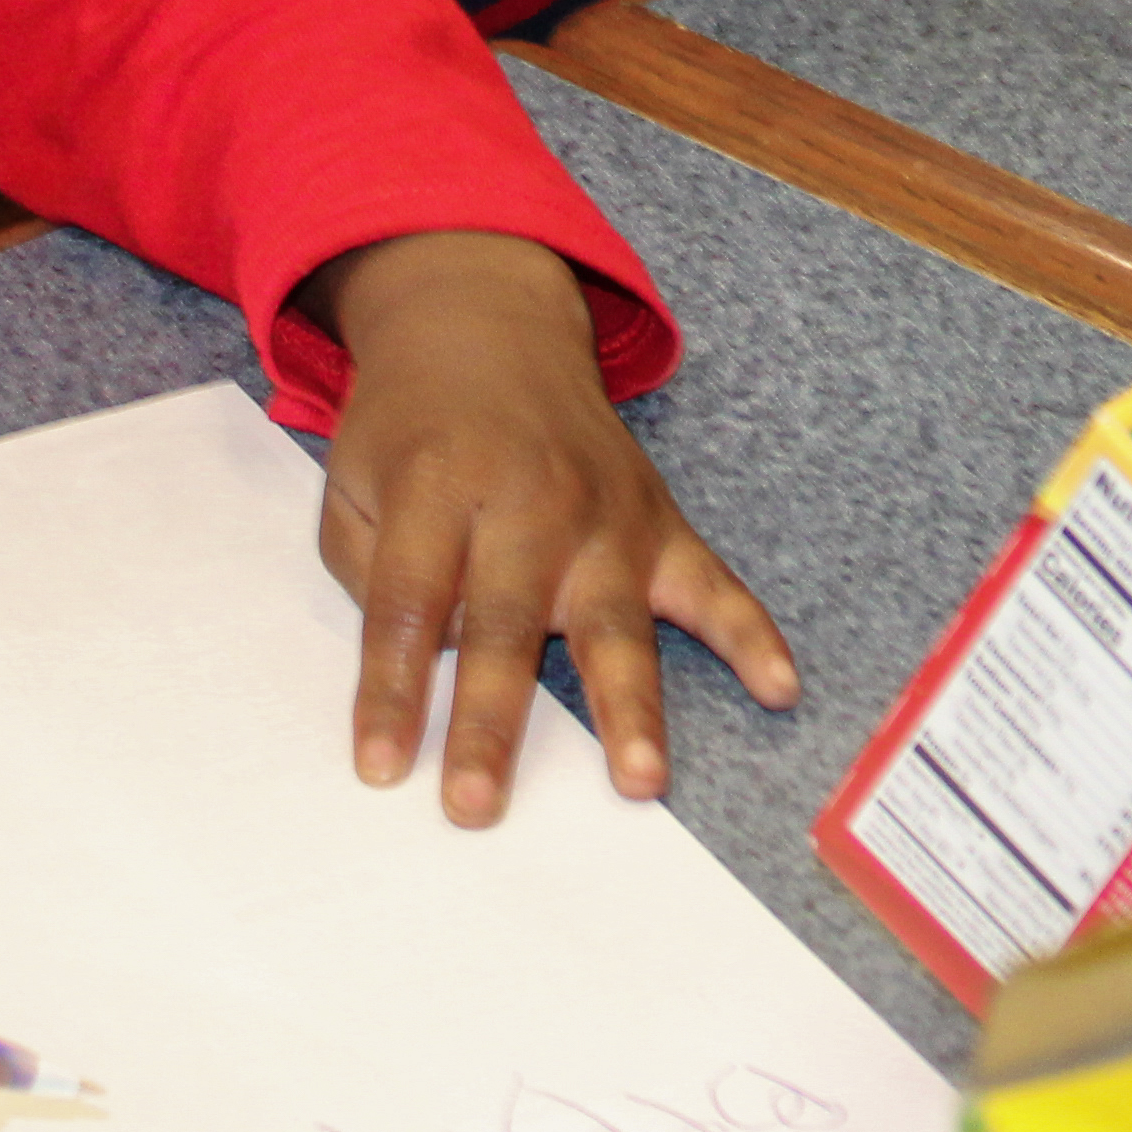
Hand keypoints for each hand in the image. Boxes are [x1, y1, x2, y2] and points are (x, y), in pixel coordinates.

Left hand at [302, 230, 797, 823]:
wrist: (487, 325)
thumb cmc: (411, 422)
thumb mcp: (350, 476)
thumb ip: (368, 574)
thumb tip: (428, 668)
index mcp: (437, 482)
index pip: (410, 601)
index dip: (392, 687)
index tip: (382, 767)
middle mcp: (528, 499)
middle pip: (508, 623)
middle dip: (493, 722)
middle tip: (478, 806)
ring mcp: (604, 515)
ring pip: (616, 622)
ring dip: (628, 706)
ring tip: (639, 780)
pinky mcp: (659, 522)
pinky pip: (714, 587)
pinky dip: (751, 637)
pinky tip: (780, 688)